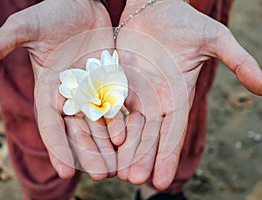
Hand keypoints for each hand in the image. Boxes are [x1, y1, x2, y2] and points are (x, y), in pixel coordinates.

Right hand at [0, 0, 120, 179]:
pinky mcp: (109, 81)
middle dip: (88, 154)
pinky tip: (125, 139)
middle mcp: (70, 95)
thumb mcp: (24, 28)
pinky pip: (115, 106)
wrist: (82, 3)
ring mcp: (92, 90)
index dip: (58, 148)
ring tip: (115, 168)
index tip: (65, 172)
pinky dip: (119, 122)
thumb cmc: (52, 13)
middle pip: (78, 131)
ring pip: (98, 124)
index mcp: (49, 89)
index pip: (51, 125)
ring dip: (106, 146)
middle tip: (100, 175)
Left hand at [116, 0, 261, 188]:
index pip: (173, 132)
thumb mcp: (215, 40)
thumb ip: (237, 61)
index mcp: (177, 96)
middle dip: (142, 158)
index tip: (162, 181)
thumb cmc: (185, 22)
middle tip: (135, 181)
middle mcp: (156, 99)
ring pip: (129, 125)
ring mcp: (135, 91)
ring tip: (118, 171)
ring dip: (124, 148)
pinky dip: (107, 123)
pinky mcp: (117, 81)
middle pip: (149, 135)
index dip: (167, 156)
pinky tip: (103, 141)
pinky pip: (111, 105)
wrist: (154, 8)